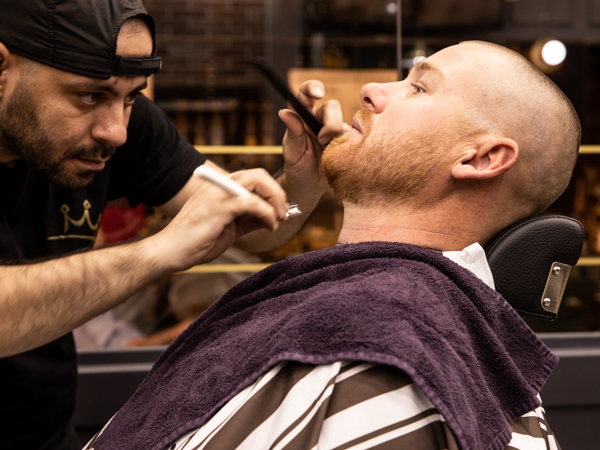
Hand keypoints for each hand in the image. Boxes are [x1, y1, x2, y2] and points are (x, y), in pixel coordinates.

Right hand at [152, 168, 287, 269]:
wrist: (170, 252)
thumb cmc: (197, 242)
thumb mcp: (230, 229)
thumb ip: (250, 220)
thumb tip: (272, 218)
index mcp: (220, 188)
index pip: (253, 179)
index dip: (272, 193)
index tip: (281, 211)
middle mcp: (219, 185)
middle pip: (258, 175)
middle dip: (277, 193)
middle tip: (284, 213)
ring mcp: (218, 193)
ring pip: (257, 181)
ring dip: (275, 200)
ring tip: (279, 219)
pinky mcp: (218, 206)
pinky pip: (251, 202)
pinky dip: (266, 212)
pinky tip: (270, 225)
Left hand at [279, 80, 350, 199]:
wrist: (311, 187)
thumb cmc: (298, 167)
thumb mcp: (292, 152)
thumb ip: (293, 133)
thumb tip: (284, 113)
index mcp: (303, 117)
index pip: (306, 94)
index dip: (312, 88)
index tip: (318, 93)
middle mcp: (320, 120)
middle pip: (332, 107)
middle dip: (329, 122)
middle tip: (322, 140)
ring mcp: (336, 131)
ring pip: (345, 122)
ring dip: (338, 137)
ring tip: (330, 154)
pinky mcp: (349, 142)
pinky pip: (357, 137)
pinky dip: (351, 145)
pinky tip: (344, 155)